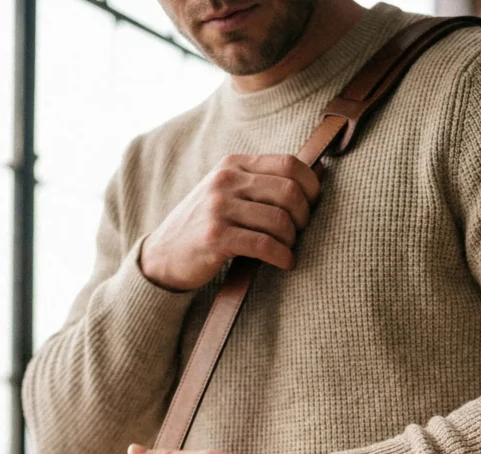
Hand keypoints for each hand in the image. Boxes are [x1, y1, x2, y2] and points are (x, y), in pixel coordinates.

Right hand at [140, 153, 324, 291]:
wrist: (164, 255)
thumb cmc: (205, 226)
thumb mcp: (228, 194)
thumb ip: (262, 183)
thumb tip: (317, 172)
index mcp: (234, 165)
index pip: (289, 163)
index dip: (311, 186)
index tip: (313, 206)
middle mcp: (226, 180)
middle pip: (289, 192)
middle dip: (304, 216)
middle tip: (301, 232)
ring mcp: (219, 207)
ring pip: (279, 220)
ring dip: (292, 240)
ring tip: (288, 250)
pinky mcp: (216, 237)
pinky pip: (264, 244)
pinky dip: (282, 256)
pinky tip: (285, 263)